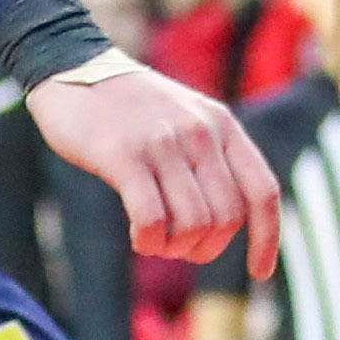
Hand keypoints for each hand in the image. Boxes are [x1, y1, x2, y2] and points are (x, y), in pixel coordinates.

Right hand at [31, 60, 283, 272]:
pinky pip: (152, 219)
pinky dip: (149, 241)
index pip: (263, 191)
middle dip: (205, 248)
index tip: (260, 273)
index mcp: (222, 125)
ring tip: (154, 241)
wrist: (72, 67)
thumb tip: (226, 223)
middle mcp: (201, 133)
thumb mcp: (186, 119)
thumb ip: (210, 159)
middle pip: (227, 218)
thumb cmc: (130, 107)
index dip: (267, 238)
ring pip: (193, 224)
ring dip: (174, 248)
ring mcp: (163, 143)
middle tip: (177, 248)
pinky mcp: (124, 155)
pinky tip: (139, 238)